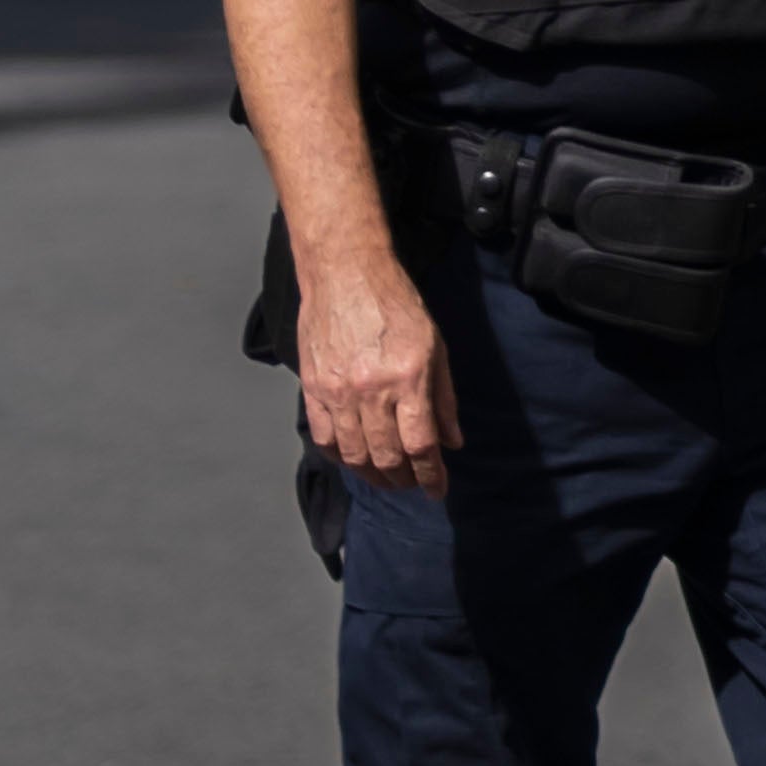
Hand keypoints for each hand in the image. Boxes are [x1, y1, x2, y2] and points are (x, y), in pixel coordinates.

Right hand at [294, 239, 456, 491]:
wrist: (345, 275)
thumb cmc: (396, 306)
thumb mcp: (436, 348)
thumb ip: (444, 399)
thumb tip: (453, 442)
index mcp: (408, 380)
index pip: (421, 445)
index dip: (431, 476)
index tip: (437, 490)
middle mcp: (370, 391)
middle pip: (386, 456)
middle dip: (403, 480)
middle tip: (412, 485)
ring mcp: (336, 392)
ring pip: (352, 453)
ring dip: (372, 474)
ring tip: (386, 479)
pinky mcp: (312, 388)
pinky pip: (323, 436)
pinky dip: (338, 456)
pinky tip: (353, 460)